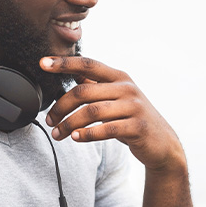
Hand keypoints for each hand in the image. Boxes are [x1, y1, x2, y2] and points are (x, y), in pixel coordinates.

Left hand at [39, 56, 184, 170]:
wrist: (162, 142)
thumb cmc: (133, 118)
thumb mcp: (117, 97)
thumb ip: (97, 86)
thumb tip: (73, 73)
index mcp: (119, 77)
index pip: (88, 64)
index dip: (64, 63)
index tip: (43, 63)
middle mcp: (127, 88)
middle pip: (84, 92)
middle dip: (60, 107)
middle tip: (49, 120)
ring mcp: (133, 107)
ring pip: (91, 112)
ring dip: (69, 124)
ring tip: (57, 134)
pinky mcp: (137, 127)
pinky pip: (106, 130)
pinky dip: (87, 134)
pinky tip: (75, 138)